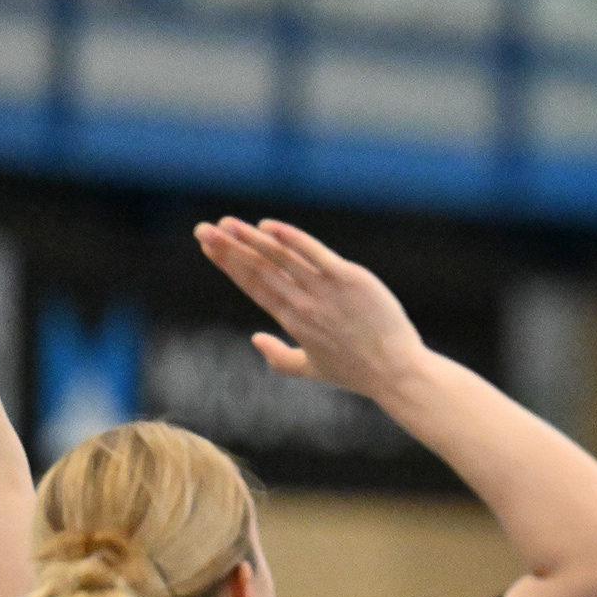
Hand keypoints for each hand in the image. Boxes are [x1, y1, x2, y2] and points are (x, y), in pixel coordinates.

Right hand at [196, 218, 432, 400]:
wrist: (394, 371)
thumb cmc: (357, 372)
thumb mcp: (312, 370)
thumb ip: (279, 357)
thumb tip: (255, 338)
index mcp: (292, 321)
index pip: (254, 286)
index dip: (229, 265)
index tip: (208, 248)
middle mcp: (302, 304)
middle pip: (259, 270)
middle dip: (228, 249)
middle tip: (202, 229)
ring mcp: (324, 290)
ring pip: (281, 259)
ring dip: (251, 240)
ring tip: (227, 224)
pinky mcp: (349, 279)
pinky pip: (315, 254)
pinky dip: (292, 239)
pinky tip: (269, 226)